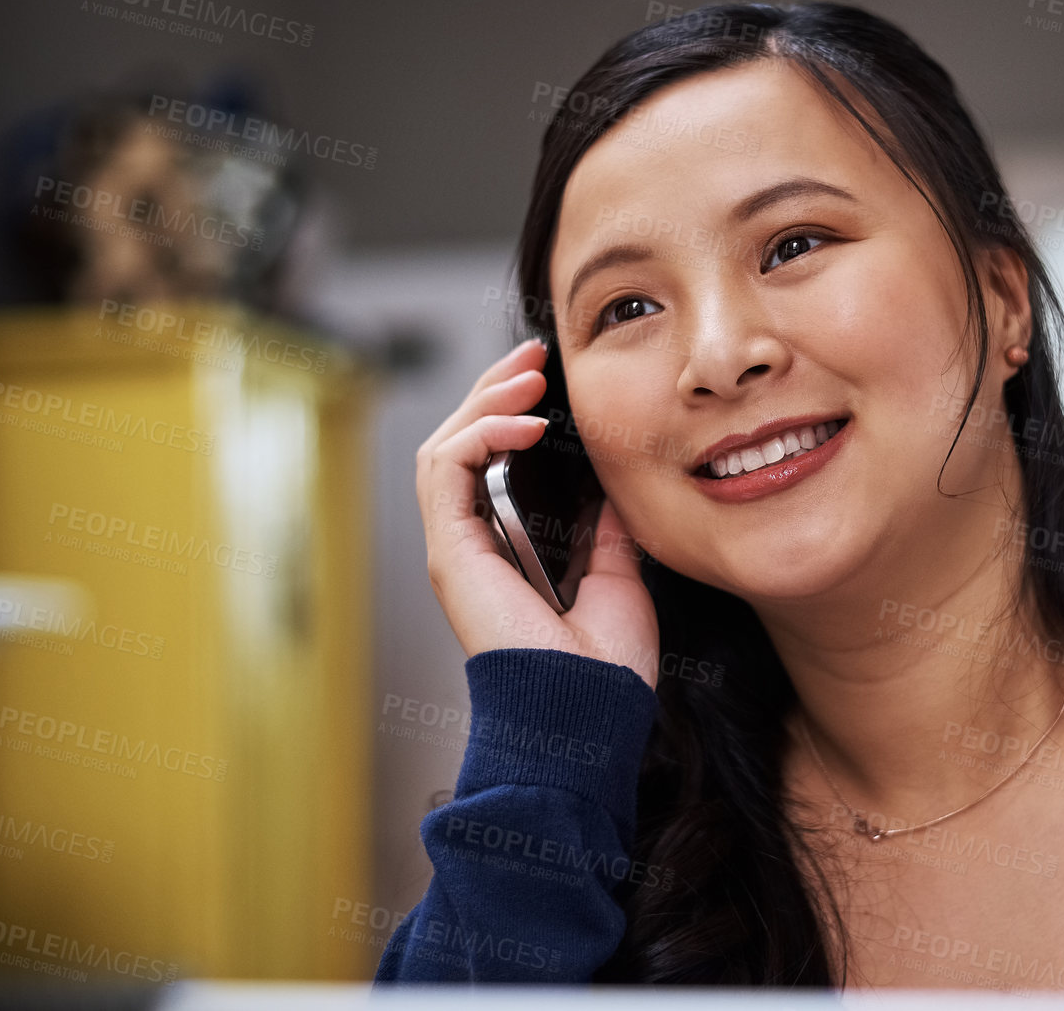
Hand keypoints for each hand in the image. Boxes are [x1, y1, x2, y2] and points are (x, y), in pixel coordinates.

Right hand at [414, 338, 660, 688]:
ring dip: (485, 400)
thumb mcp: (618, 575)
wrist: (590, 711)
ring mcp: (457, 547)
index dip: (512, 410)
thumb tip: (611, 481)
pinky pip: (446, 469)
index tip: (551, 376)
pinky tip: (523, 421)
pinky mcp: (451, 551)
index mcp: (505, 551)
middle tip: (535, 352)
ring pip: (446, 446)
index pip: (491, 461)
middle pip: (462, 443)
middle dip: (495, 387)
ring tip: (529, 375)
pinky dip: (480, 433)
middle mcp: (473, 544)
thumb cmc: (605, 664)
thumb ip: (604, 527)